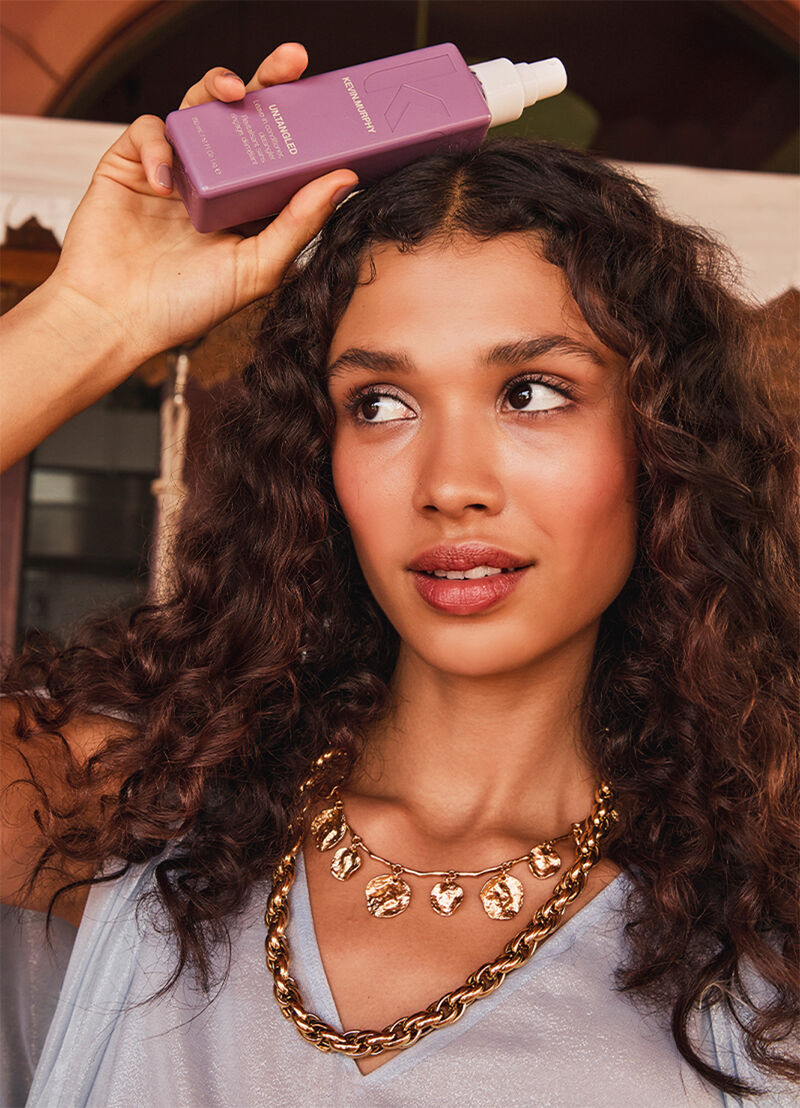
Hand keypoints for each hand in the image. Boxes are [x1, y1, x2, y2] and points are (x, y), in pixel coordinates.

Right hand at [49, 43, 357, 365]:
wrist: (116, 321)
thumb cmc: (186, 306)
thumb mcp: (257, 268)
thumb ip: (299, 224)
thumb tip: (344, 179)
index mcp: (247, 205)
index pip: (279, 152)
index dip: (301, 122)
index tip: (328, 100)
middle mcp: (212, 181)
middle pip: (243, 116)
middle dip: (268, 82)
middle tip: (293, 62)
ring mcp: (172, 170)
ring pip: (197, 108)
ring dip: (215, 89)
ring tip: (232, 92)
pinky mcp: (129, 164)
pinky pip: (149, 130)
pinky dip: (159, 146)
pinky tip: (165, 181)